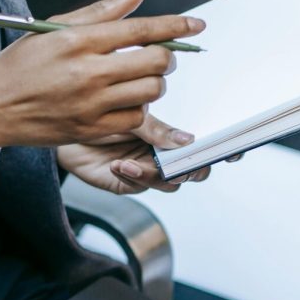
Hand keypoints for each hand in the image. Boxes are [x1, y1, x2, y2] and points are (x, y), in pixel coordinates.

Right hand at [0, 0, 204, 154]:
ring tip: (141, 78)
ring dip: (155, 83)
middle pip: (155, 62)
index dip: (176, 26)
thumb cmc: (20, 64)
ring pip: (150, 92)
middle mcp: (87, 72)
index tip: (197, 25)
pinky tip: (125, 100)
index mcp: (79, 40)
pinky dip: (138, 108)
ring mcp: (90, 105)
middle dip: (166, 56)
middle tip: (159, 56)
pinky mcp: (90, 130)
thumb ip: (101, 12)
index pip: (142, 29)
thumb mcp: (53, 28)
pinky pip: (134, 118)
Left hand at [58, 113, 210, 194]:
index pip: (207, 143)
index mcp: (172, 132)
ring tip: (133, 161)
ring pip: (171, 182)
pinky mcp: (131, 184)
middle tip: (182, 162)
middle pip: (197, 169)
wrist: (65, 129)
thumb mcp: (130, 113)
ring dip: (156, 173)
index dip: (225, 150)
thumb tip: (188, 140)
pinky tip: (119, 164)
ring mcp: (150, 169)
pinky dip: (133, 175)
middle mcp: (166, 152)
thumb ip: (158, 128)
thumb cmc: (98, 113)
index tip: (234, 150)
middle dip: (194, 167)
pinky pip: (142, 185)